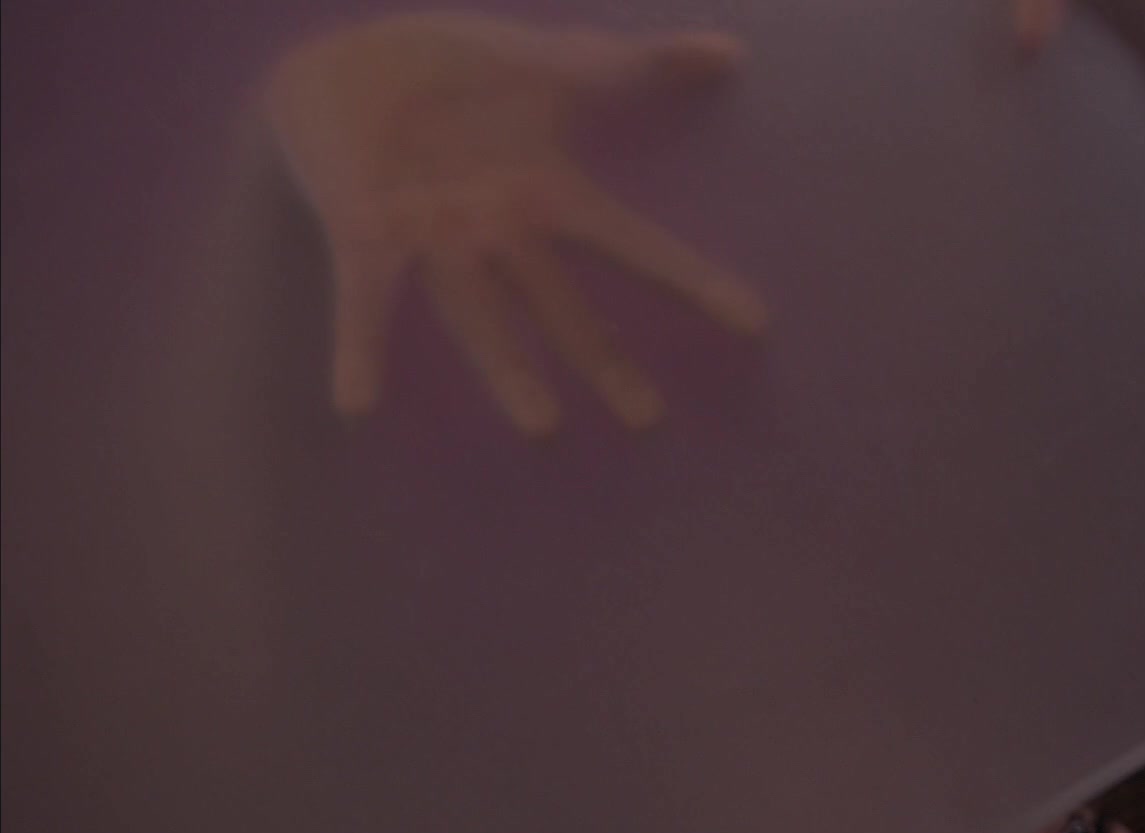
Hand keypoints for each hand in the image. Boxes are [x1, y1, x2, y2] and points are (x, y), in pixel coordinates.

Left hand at [263, 12, 766, 436]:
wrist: (350, 59)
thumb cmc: (457, 70)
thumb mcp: (555, 61)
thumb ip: (639, 64)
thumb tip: (733, 50)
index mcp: (548, 196)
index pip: (636, 245)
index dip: (692, 282)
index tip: (753, 324)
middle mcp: (502, 234)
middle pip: (564, 308)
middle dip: (603, 362)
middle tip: (646, 419)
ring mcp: (437, 243)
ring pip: (480, 317)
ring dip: (507, 372)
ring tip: (542, 429)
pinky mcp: (367, 237)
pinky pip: (365, 300)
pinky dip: (359, 350)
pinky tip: (358, 408)